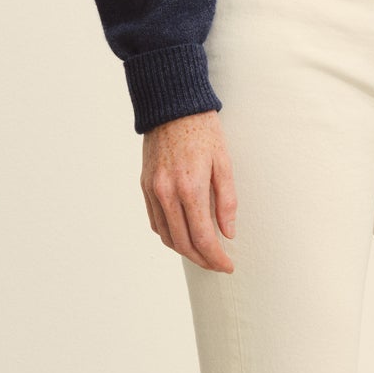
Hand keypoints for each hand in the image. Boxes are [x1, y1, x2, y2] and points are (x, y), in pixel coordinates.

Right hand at [141, 111, 237, 270]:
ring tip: (202, 253)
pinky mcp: (145, 185)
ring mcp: (153, 190)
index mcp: (190, 188)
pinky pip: (155, 221)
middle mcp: (167, 193)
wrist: (172, 106)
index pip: (202, 237)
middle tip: (217, 264)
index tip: (227, 266)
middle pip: (183, 243)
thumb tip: (228, 233)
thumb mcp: (224, 163)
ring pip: (166, 235)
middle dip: (202, 259)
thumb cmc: (203, 131)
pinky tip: (183, 235)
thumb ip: (227, 201)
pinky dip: (169, 234)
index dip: (216, 257)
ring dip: (184, 250)